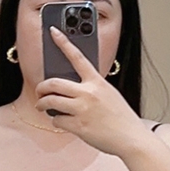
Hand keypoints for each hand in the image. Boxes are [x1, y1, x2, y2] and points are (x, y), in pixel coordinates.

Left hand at [35, 26, 148, 156]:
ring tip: (41, 106)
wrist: (130, 138)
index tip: (53, 32)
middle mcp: (88, 93)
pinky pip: (57, 120)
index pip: (77, 57)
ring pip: (51, 101)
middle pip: (54, 83)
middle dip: (42, 87)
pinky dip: (55, 121)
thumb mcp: (110, 94)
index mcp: (97, 82)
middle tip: (39, 91)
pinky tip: (60, 122)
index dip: (63, 43)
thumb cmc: (121, 118)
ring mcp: (82, 110)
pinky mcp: (78, 126)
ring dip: (42, 104)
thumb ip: (93, 88)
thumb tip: (73, 89)